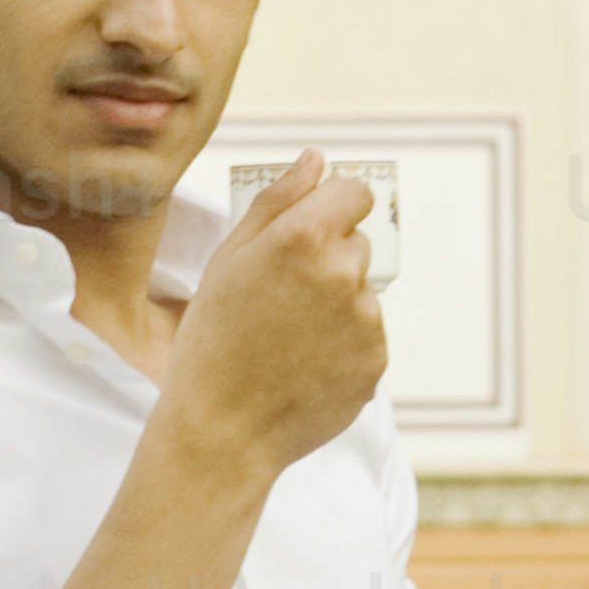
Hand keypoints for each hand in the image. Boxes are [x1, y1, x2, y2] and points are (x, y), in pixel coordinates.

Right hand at [163, 149, 385, 474]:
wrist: (222, 429)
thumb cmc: (213, 339)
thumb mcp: (228, 259)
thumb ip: (277, 200)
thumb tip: (315, 160)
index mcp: (304, 237)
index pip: (355, 193)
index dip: (333, 208)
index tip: (311, 231)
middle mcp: (343, 273)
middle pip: (356, 245)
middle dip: (327, 262)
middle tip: (279, 301)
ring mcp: (365, 321)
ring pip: (361, 294)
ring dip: (335, 307)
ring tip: (287, 340)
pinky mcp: (376, 361)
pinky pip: (366, 337)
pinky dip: (343, 347)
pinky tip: (303, 365)